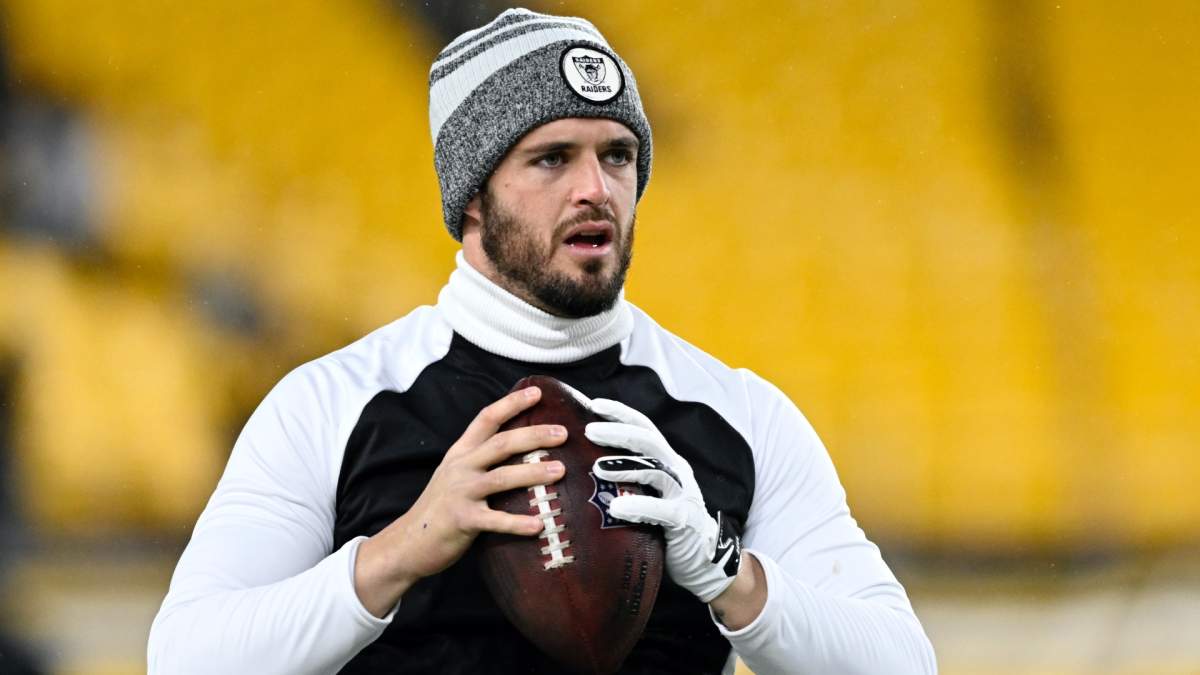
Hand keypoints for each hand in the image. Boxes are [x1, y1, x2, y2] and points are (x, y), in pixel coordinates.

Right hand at [354, 386, 567, 616]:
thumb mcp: (455, 474)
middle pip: (501, 443)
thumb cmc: (441, 508)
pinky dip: (517, 522)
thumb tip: (522, 449)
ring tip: (560, 471)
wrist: (408, 542)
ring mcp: (461, 493)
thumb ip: (480, 460)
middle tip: (563, 433)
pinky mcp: (462, 520)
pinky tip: (538, 524)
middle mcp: (460, 467)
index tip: (537, 392)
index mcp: (461, 453)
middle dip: (534, 436)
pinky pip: (494, 520)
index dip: (511, 403)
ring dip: (533, 473)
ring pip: (502, 477)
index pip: (487, 419)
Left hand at [585, 398, 741, 603]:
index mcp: (665, 461)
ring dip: (625, 466)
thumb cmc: (665, 525)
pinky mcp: (684, 520)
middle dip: (619, 433)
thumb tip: (583, 464)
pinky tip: (616, 508)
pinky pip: (662, 509)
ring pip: (655, 470)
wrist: (702, 560)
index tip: (594, 404)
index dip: (621, 414)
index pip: (644, 428)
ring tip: (597, 467)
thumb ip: (627, 478)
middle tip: (588, 430)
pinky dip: (639, 506)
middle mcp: (676, 471)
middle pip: (648, 442)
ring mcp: (683, 494)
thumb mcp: (647, 493)